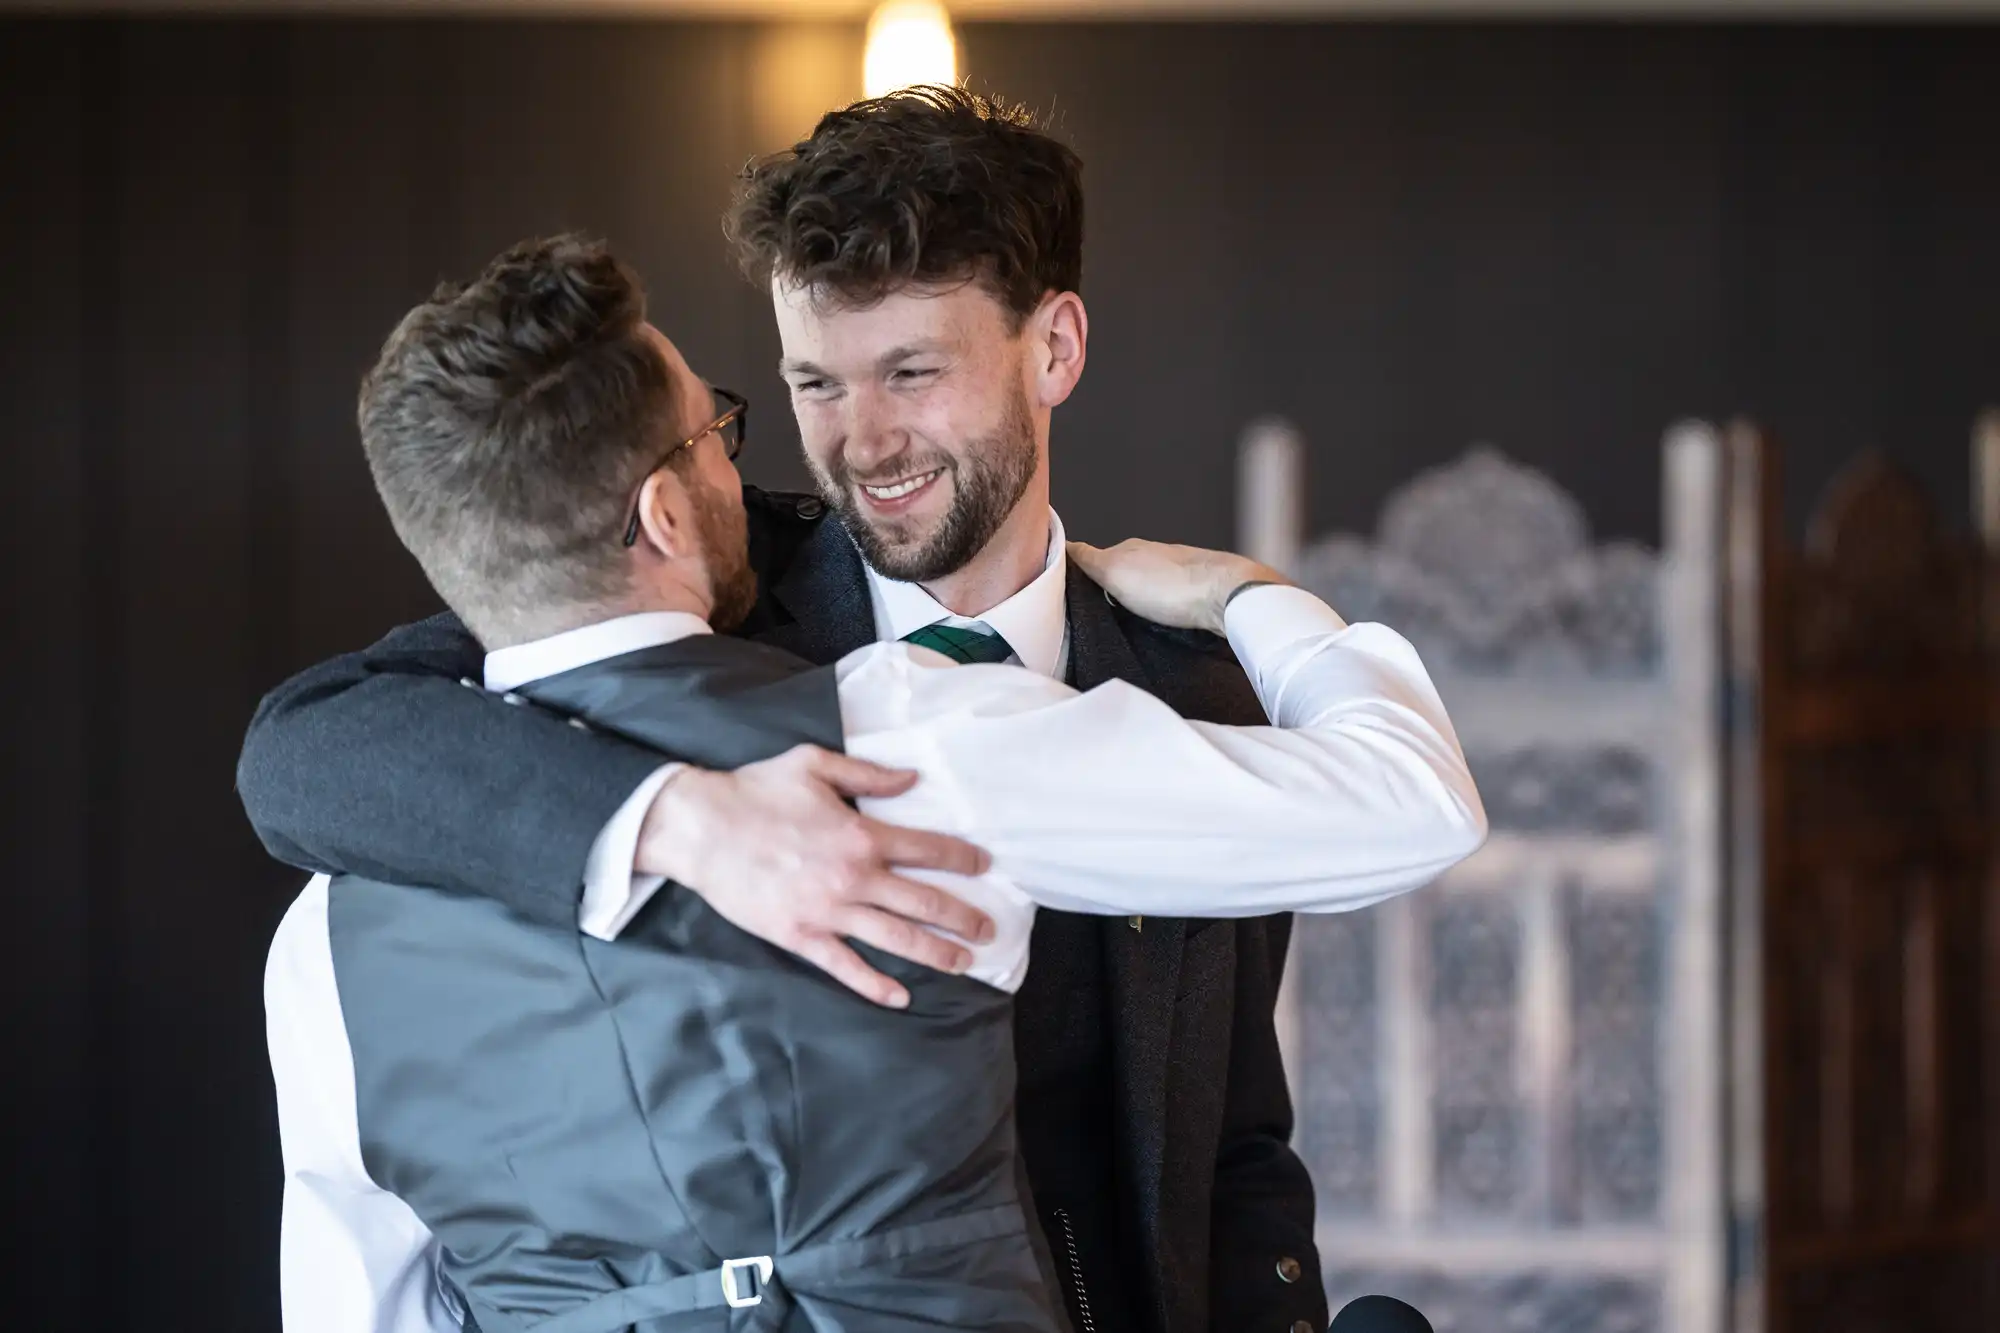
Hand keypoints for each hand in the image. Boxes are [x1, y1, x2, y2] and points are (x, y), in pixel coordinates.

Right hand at [633, 744, 995, 1008]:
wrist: (702, 829)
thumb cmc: (756, 791)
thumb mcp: (814, 765)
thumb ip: (868, 773)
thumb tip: (912, 778)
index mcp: (862, 834)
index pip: (928, 849)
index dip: (962, 857)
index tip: (985, 865)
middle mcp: (854, 877)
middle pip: (925, 902)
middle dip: (964, 916)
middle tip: (990, 929)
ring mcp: (829, 911)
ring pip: (897, 938)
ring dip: (937, 953)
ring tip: (965, 963)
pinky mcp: (801, 936)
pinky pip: (846, 966)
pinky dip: (876, 985)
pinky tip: (901, 998)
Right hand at [1068, 538, 1286, 635]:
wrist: (1228, 596)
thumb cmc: (1171, 586)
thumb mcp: (1116, 571)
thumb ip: (1088, 559)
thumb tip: (1063, 543)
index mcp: (1130, 550)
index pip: (1093, 558)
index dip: (1077, 575)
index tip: (1063, 595)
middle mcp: (1153, 557)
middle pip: (1119, 574)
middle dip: (1104, 591)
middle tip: (1089, 615)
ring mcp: (1176, 574)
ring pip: (1143, 589)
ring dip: (1131, 603)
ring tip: (1118, 624)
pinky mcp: (1195, 595)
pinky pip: (1165, 602)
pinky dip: (1154, 611)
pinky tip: (1153, 624)